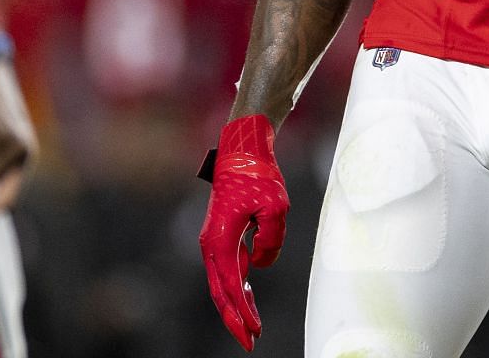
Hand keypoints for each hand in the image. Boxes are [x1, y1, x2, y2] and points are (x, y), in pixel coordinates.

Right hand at [199, 115, 288, 351]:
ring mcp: (214, 239)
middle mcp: (212, 243)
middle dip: (234, 318)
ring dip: (235, 303)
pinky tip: (248, 293)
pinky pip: (227, 267)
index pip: (233, 287)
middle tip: (249, 342)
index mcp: (221, 240)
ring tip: (250, 324)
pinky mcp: (220, 234)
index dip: (244, 313)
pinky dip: (236, 284)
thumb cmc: (258, 176)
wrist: (242, 150)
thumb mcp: (275, 208)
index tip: (255, 333)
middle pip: (220, 292)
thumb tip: (259, 262)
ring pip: (222, 282)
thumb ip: (270, 241)